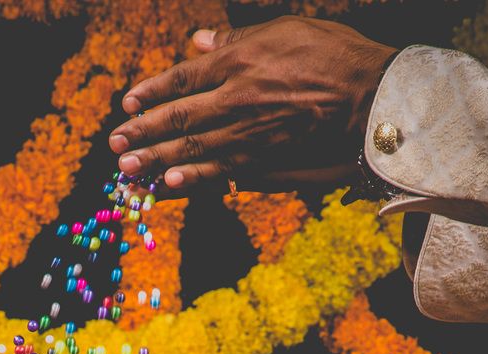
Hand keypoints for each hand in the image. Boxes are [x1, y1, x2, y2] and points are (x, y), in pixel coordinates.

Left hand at [109, 18, 396, 192]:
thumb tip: (201, 42)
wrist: (372, 100)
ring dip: (157, 163)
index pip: (183, 78)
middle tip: (115, 146)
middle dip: (143, 133)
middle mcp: (236, 101)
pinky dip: (192, 182)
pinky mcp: (264, 164)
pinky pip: (220, 175)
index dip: (152, 92)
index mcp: (240, 63)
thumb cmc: (335, 57)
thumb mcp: (286, 30)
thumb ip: (239, 40)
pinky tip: (169, 189)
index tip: (128, 104)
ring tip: (129, 173)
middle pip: (179, 118)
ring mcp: (249, 137)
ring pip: (192, 152)